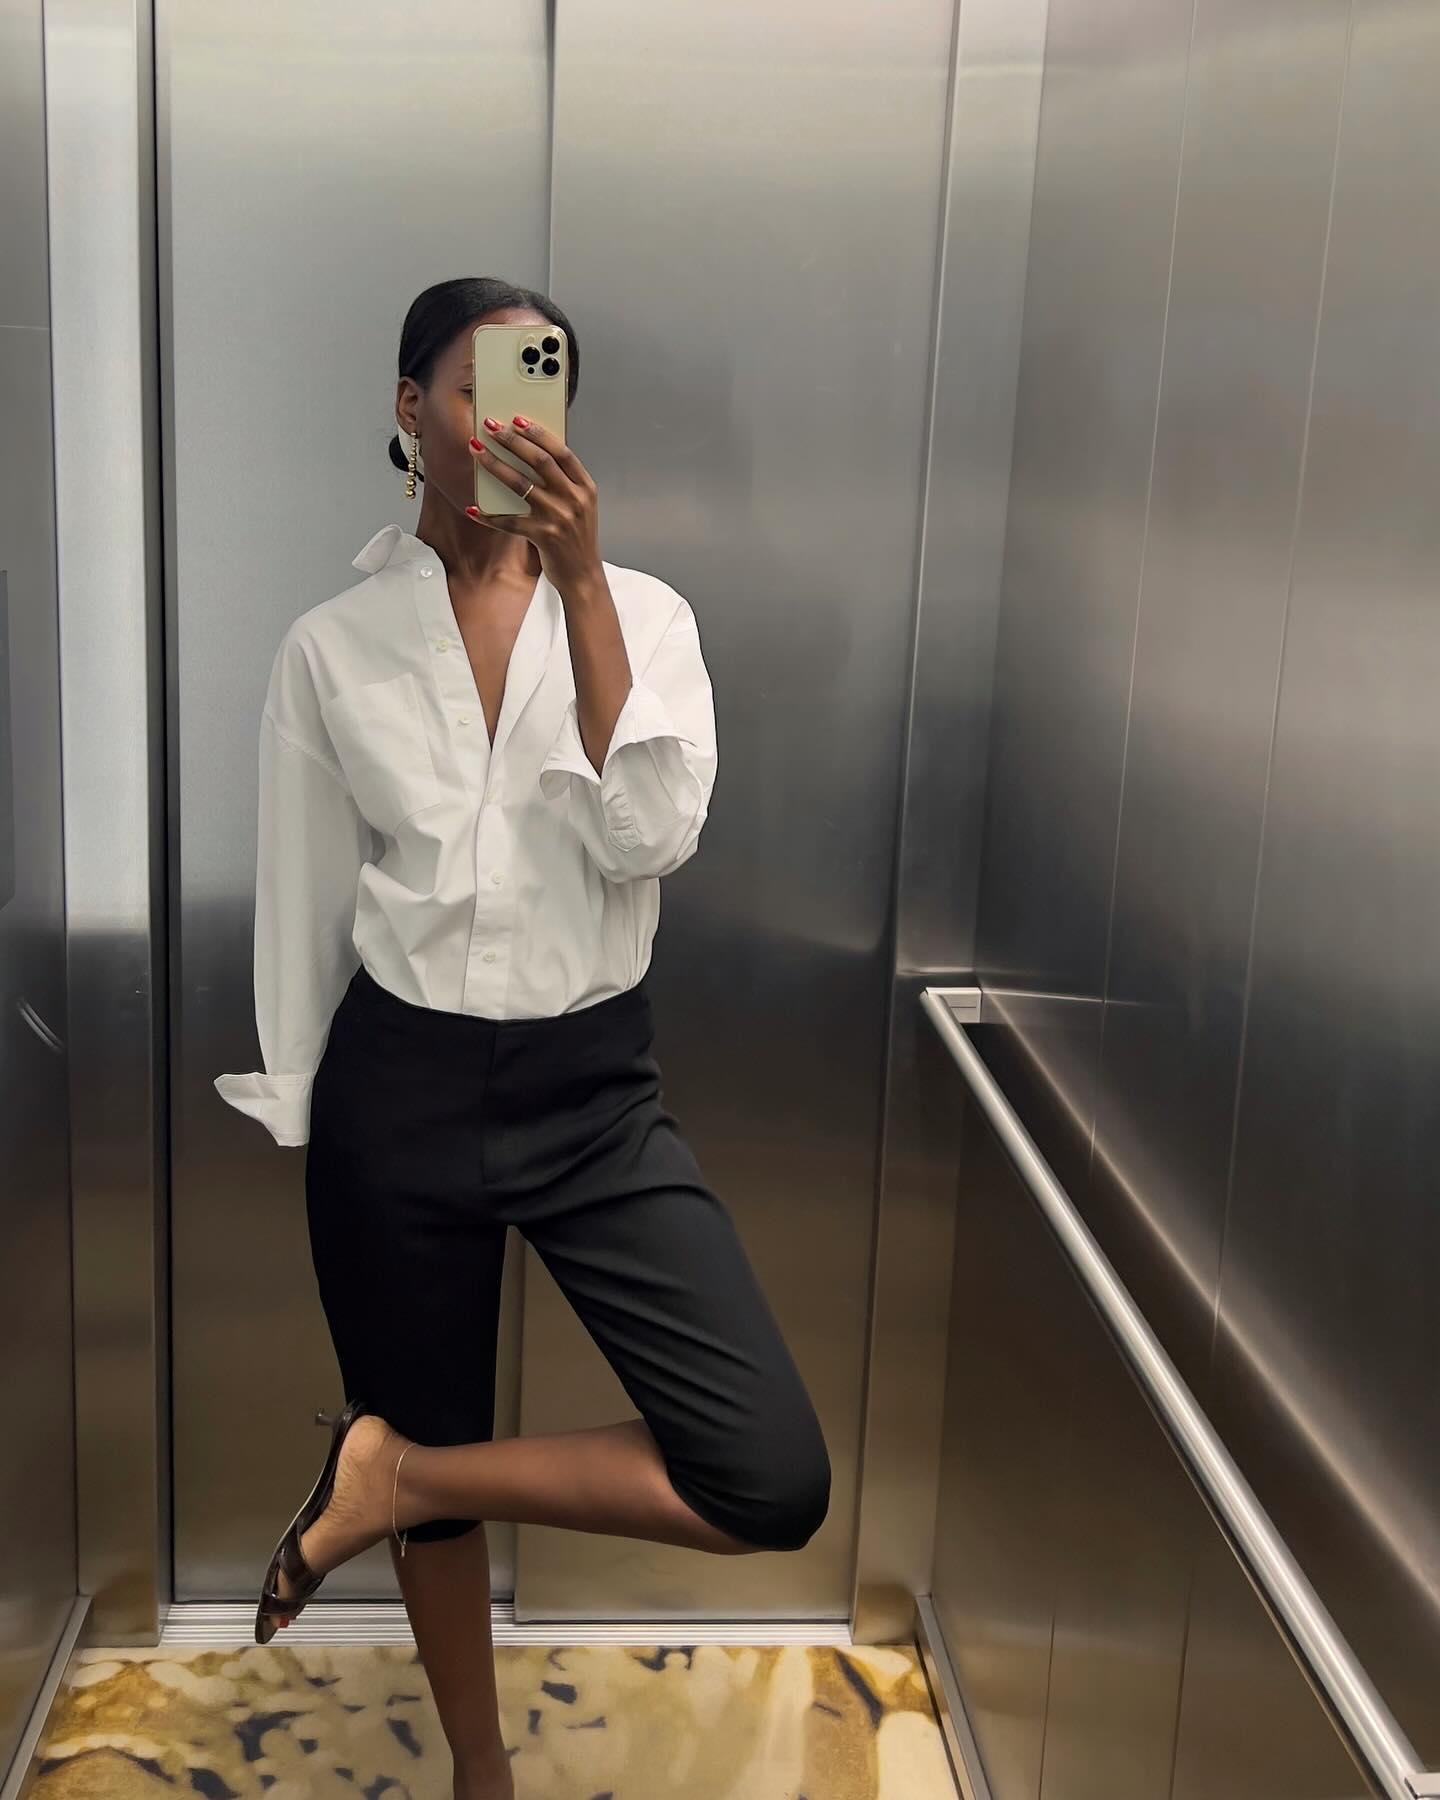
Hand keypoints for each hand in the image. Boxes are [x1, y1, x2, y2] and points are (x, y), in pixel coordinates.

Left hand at [466, 416, 602, 596]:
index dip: (539, 433)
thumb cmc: (577, 537)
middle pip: (540, 462)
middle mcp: (574, 500)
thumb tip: (528, 455)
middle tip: (490, 427)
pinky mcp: (543, 537)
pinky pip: (510, 521)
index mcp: (585, 487)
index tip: (517, 418)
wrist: (583, 576)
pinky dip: (489, 515)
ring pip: (521, 485)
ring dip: (495, 465)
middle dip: (512, 441)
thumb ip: (563, 483)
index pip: (561, 452)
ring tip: (476, 450)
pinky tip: (472, 507)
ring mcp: (559, 518)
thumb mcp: (580, 506)